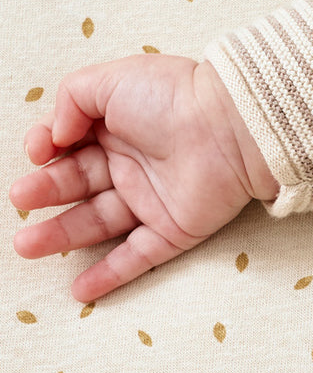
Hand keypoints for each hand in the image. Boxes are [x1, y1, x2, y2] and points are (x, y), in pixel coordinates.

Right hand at [9, 55, 278, 302]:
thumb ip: (70, 100)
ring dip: (60, 236)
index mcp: (118, 126)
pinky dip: (109, 276)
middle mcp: (133, 164)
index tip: (38, 152)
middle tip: (20, 200)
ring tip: (25, 245)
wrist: (230, 126)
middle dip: (44, 194)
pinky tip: (79, 291)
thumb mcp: (110, 81)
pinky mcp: (174, 230)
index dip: (48, 148)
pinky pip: (138, 257)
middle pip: (79, 185)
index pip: (72, 145)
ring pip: (98, 223)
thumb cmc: (172, 96)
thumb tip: (54, 135)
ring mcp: (153, 199)